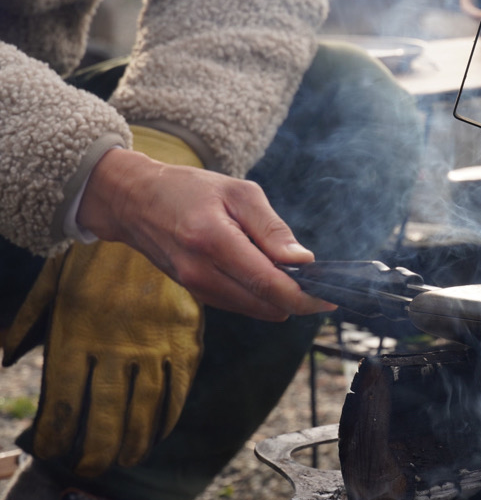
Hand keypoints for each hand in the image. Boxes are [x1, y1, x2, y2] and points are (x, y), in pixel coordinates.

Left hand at [3, 241, 203, 475]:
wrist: (147, 219)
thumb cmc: (93, 258)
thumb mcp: (51, 285)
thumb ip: (27, 323)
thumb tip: (5, 358)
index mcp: (76, 333)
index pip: (63, 400)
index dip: (58, 434)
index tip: (54, 451)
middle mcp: (116, 346)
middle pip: (106, 415)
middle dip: (98, 450)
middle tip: (94, 467)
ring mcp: (154, 345)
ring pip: (144, 409)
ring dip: (135, 441)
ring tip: (127, 458)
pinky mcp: (185, 339)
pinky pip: (179, 387)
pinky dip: (169, 414)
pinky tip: (159, 430)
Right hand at [77, 144, 334, 320]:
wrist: (134, 202)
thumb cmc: (190, 190)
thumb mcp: (237, 192)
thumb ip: (272, 228)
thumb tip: (304, 261)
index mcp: (213, 240)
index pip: (269, 284)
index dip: (304, 297)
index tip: (328, 298)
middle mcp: (201, 271)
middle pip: (265, 304)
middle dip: (297, 298)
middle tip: (316, 281)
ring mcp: (195, 287)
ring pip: (255, 310)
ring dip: (279, 298)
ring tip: (289, 271)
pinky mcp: (196, 293)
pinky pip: (240, 304)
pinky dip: (260, 295)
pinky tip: (265, 273)